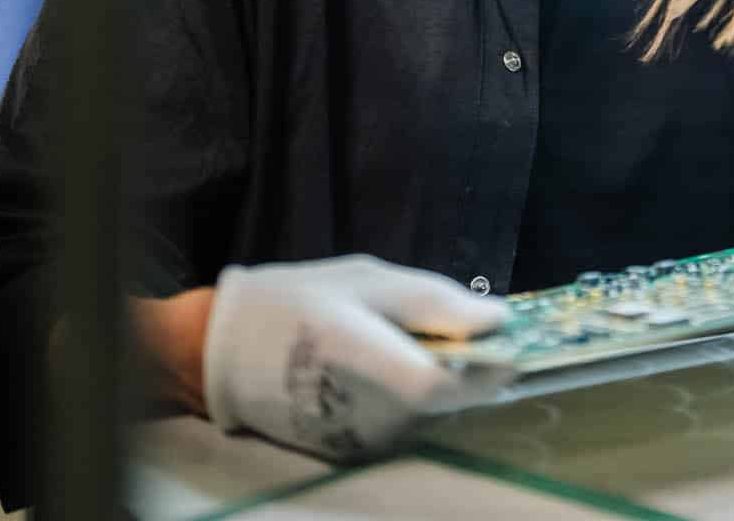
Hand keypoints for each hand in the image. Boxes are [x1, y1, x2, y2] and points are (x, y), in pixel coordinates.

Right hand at [202, 255, 512, 459]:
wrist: (220, 352)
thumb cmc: (296, 302)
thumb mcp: (368, 281)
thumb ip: (434, 302)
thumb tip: (498, 320)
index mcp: (372, 365)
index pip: (450, 384)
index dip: (490, 366)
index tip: (513, 342)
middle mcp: (370, 415)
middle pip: (449, 400)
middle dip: (467, 368)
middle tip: (460, 332)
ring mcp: (361, 441)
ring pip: (429, 413)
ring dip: (436, 381)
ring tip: (403, 342)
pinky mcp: (351, 451)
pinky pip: (402, 423)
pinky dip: (407, 397)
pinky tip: (381, 365)